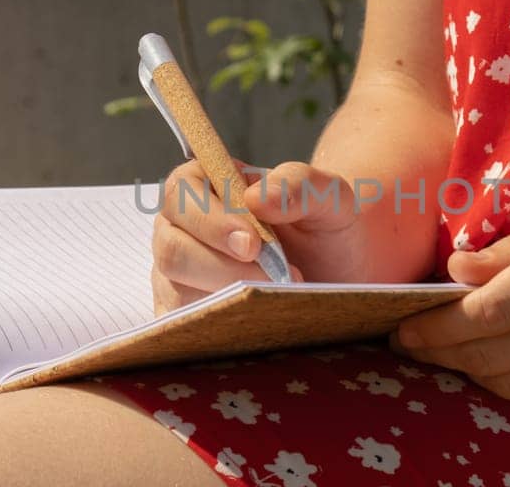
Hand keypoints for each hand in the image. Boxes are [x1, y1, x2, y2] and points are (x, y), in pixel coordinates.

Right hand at [151, 160, 370, 313]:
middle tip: (275, 278)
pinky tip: (256, 321)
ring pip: (177, 290)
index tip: (253, 245)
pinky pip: (183, 326)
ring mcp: (178, 273)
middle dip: (224, 268)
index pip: (181, 195)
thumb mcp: (328, 197)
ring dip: (229, 297)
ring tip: (277, 297)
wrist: (336, 271)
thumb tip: (256, 198)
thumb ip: (298, 184)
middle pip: (173, 249)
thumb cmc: (322, 226)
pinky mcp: (184, 312)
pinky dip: (219, 325)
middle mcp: (180, 228)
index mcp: (203, 186)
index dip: (211, 221)